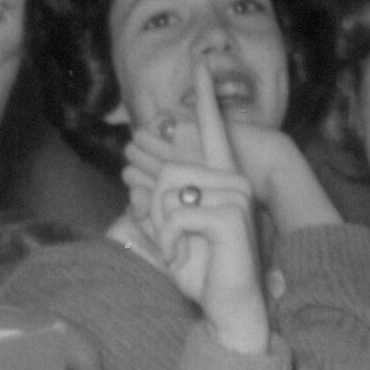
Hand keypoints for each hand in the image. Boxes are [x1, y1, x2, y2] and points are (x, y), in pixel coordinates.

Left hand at [120, 68, 269, 353]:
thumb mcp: (174, 232)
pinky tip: (187, 258)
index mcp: (223, 181)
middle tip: (169, 241)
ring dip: (162, 230)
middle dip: (153, 211)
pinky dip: (171, 243)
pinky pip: (176, 217)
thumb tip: (134, 175)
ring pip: (168, 194)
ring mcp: (235, 196)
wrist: (230, 305)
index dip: (205, 98)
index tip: (201, 65)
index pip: (213, 131)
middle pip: (167, 173)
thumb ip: (159, 203)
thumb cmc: (203, 270)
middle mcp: (234, 182)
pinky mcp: (229, 215)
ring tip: (179, 251)